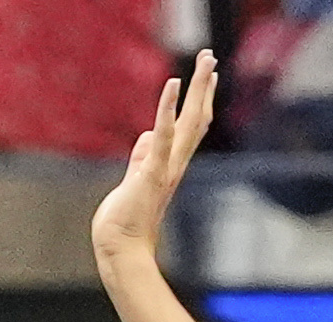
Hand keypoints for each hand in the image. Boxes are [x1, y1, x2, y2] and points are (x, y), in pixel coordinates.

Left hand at [93, 51, 217, 270]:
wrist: (121, 253)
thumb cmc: (123, 224)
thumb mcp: (131, 183)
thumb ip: (141, 160)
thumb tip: (147, 137)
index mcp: (169, 167)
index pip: (189, 129)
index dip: (198, 102)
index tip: (206, 77)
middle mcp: (174, 165)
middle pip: (197, 119)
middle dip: (204, 86)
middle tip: (210, 56)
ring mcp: (166, 169)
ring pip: (190, 122)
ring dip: (198, 89)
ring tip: (206, 61)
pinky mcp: (152, 173)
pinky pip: (163, 136)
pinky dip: (168, 109)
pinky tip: (173, 84)